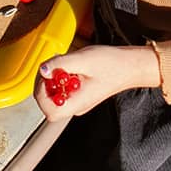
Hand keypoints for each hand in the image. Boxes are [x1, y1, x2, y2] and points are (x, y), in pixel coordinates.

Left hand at [34, 45, 160, 121]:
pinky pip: (63, 87)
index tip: (45, 75)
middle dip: (46, 82)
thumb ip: (60, 64)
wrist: (130, 65)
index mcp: (77, 103)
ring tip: (65, 64)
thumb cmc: (112, 64)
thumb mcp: (83, 59)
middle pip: (48, 102)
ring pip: (54, 93)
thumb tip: (42, 70)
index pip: (49, 111)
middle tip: (53, 66)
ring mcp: (77, 100)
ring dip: (54, 77)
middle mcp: (76, 106)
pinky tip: (70, 66)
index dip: (41, 93)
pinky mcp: (79, 92)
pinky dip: (61, 75)